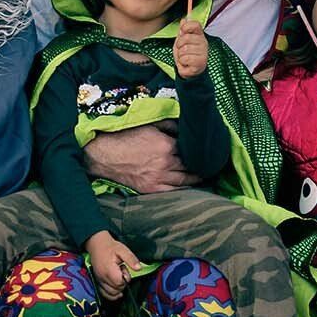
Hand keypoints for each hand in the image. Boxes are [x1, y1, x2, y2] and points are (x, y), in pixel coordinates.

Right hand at [82, 126, 199, 192]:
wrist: (105, 154)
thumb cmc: (126, 137)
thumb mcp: (149, 124)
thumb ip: (169, 125)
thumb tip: (185, 126)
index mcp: (166, 145)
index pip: (190, 149)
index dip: (199, 150)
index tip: (208, 151)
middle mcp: (166, 162)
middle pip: (190, 165)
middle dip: (201, 164)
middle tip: (212, 164)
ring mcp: (159, 177)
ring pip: (185, 180)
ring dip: (197, 178)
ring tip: (206, 176)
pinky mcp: (151, 188)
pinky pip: (174, 192)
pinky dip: (185, 190)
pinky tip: (192, 189)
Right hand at [86, 231, 142, 301]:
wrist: (97, 245)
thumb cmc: (111, 248)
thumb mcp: (123, 250)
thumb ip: (131, 259)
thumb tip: (139, 268)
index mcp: (109, 270)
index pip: (120, 283)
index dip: (125, 279)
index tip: (124, 269)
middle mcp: (103, 277)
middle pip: (116, 289)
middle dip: (123, 283)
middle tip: (122, 271)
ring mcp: (99, 280)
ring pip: (111, 293)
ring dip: (118, 288)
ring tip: (118, 276)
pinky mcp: (98, 282)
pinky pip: (104, 293)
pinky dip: (111, 295)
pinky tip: (117, 291)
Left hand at [173, 18, 207, 77]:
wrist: (189, 69)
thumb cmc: (186, 54)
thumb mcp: (182, 40)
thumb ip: (183, 30)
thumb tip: (183, 20)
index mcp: (200, 35)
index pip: (195, 24)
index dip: (186, 26)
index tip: (183, 31)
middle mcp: (204, 43)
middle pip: (186, 38)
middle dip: (179, 45)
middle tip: (182, 49)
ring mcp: (204, 54)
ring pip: (184, 50)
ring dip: (180, 55)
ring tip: (184, 58)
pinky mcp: (201, 64)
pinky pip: (185, 59)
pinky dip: (182, 63)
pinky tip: (186, 64)